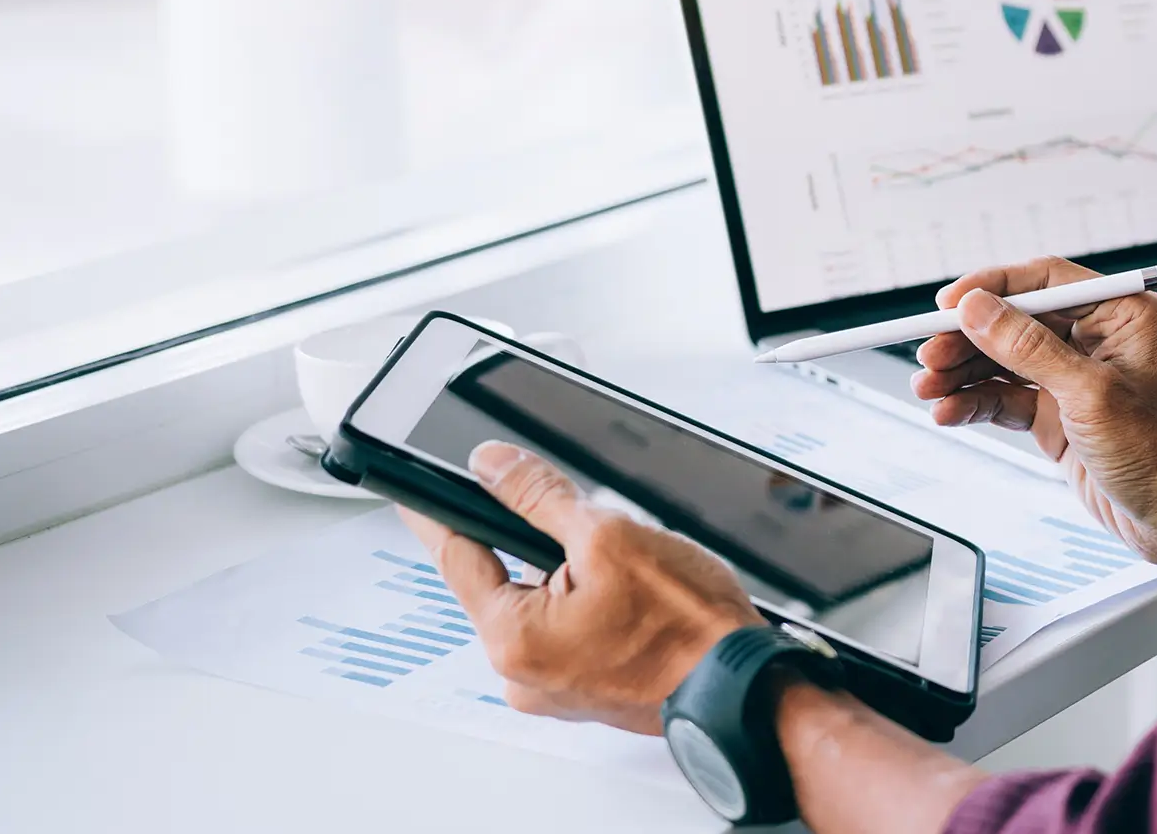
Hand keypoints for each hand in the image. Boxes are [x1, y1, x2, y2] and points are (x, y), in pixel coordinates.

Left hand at [397, 442, 763, 734]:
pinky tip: (635, 599)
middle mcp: (522, 674)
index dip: (438, 510)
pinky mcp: (583, 689)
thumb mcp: (609, 535)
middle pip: (505, 578)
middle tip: (593, 532)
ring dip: (572, 574)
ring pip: (542, 601)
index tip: (413, 487)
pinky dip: (590, 604)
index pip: (456, 555)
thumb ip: (539, 495)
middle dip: (540, 544)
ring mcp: (553, 687)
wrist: (743, 682)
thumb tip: (494, 466)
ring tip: (632, 575)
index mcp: (514, 638)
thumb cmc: (690, 628)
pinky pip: (568, 629)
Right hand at [911, 257, 1156, 564]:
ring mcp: (1076, 379)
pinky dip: (975, 403)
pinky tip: (949, 411)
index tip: (949, 304)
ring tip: (928, 388)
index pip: (1047, 281)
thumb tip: (978, 309)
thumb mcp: (1090, 394)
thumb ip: (1029, 349)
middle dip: (969, 338)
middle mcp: (1099, 340)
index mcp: (1123, 315)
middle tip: (929, 355)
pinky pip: (1007, 399)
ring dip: (963, 373)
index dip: (993, 288)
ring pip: (1004, 362)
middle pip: (1016, 321)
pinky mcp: (1060, 417)